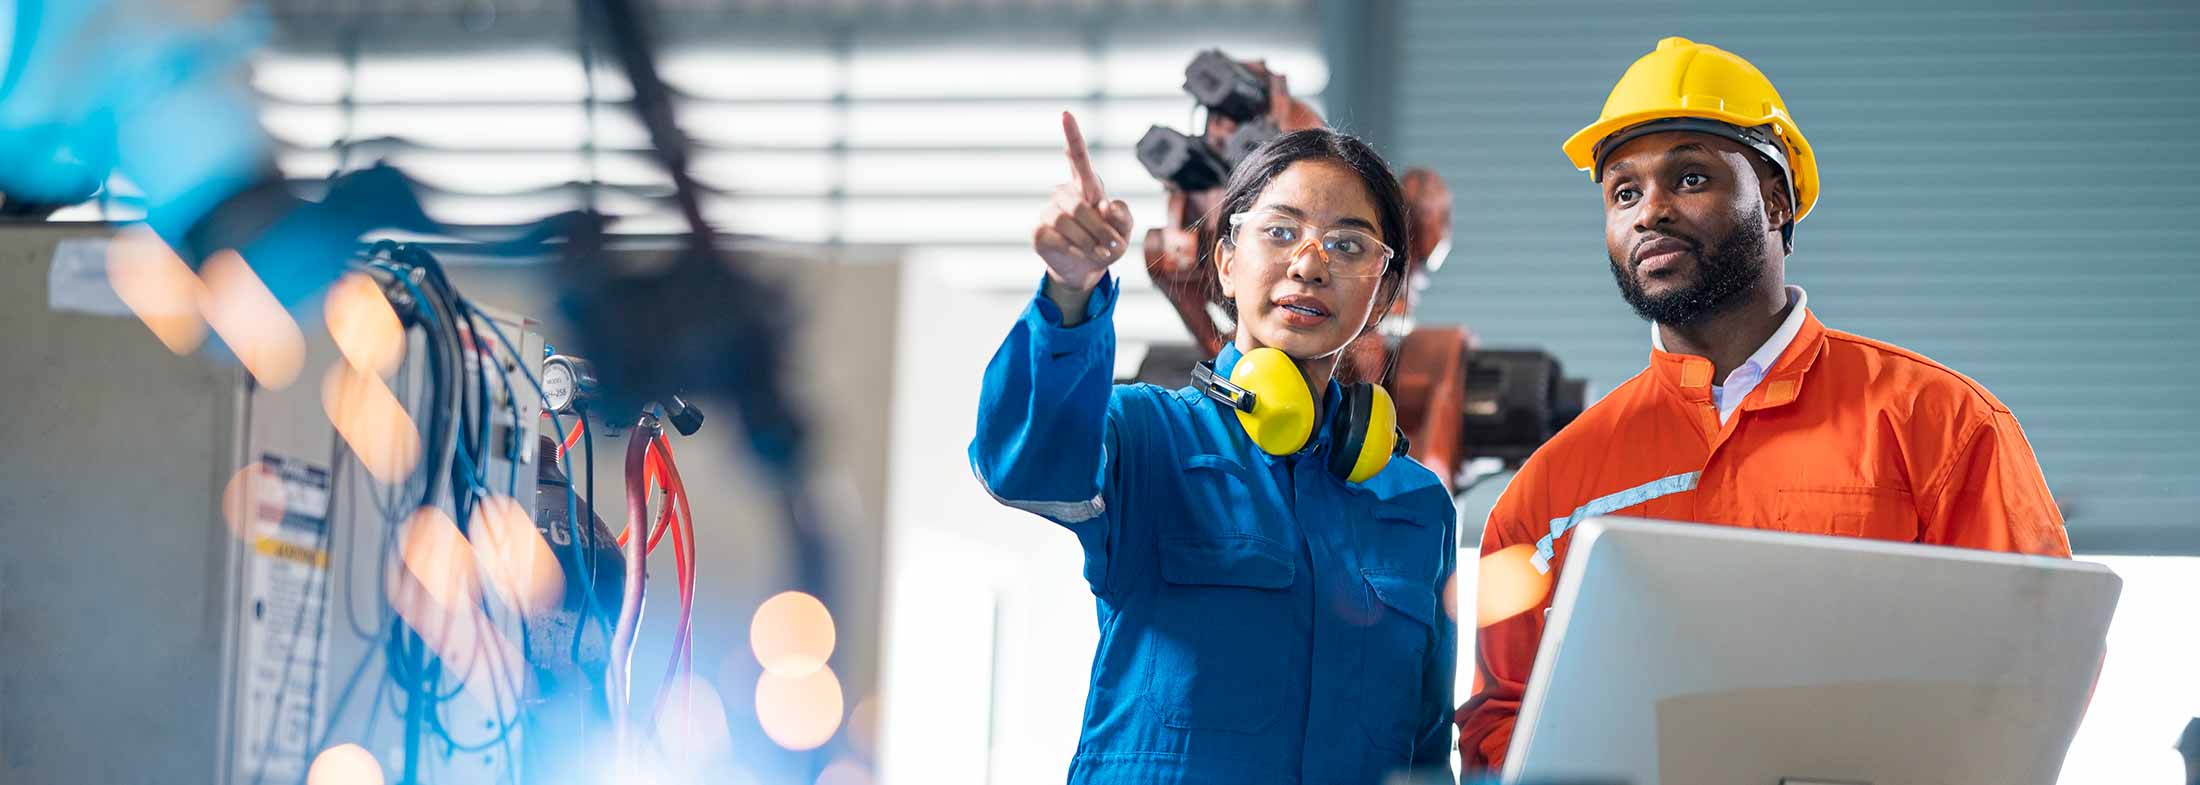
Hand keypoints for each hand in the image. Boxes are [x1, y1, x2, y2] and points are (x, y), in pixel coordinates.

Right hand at [1034, 112, 1133, 295]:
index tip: (1066, 114)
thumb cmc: (1108, 242)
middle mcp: (1064, 194)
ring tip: (1100, 252)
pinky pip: (1056, 238)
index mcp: (1087, 185)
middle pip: (1079, 206)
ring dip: (1089, 242)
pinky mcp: (1039, 231)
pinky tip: (1080, 254)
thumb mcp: (1125, 229)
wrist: (1088, 269)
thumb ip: (1123, 216)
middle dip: (1100, 230)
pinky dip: (1075, 250)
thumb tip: (1106, 206)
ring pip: (1066, 222)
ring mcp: (1049, 212)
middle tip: (1113, 247)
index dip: (1072, 136)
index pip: (1078, 157)